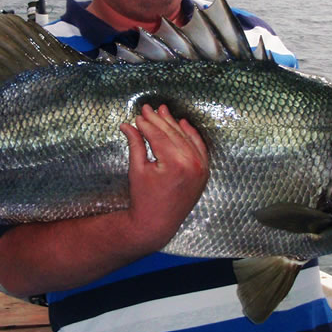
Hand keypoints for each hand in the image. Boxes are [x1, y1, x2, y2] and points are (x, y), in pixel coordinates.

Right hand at [119, 104, 209, 250]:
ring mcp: (201, 168)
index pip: (159, 136)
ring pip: (186, 138)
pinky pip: (199, 148)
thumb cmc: (144, 198)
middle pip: (173, 134)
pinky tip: (183, 123)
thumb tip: (127, 125)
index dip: (147, 124)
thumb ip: (135, 144)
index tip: (138, 115)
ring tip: (163, 111)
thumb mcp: (137, 169)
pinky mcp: (204, 172)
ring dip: (174, 124)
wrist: (157, 223)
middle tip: (148, 108)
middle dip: (159, 120)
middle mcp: (192, 163)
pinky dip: (191, 135)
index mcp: (175, 163)